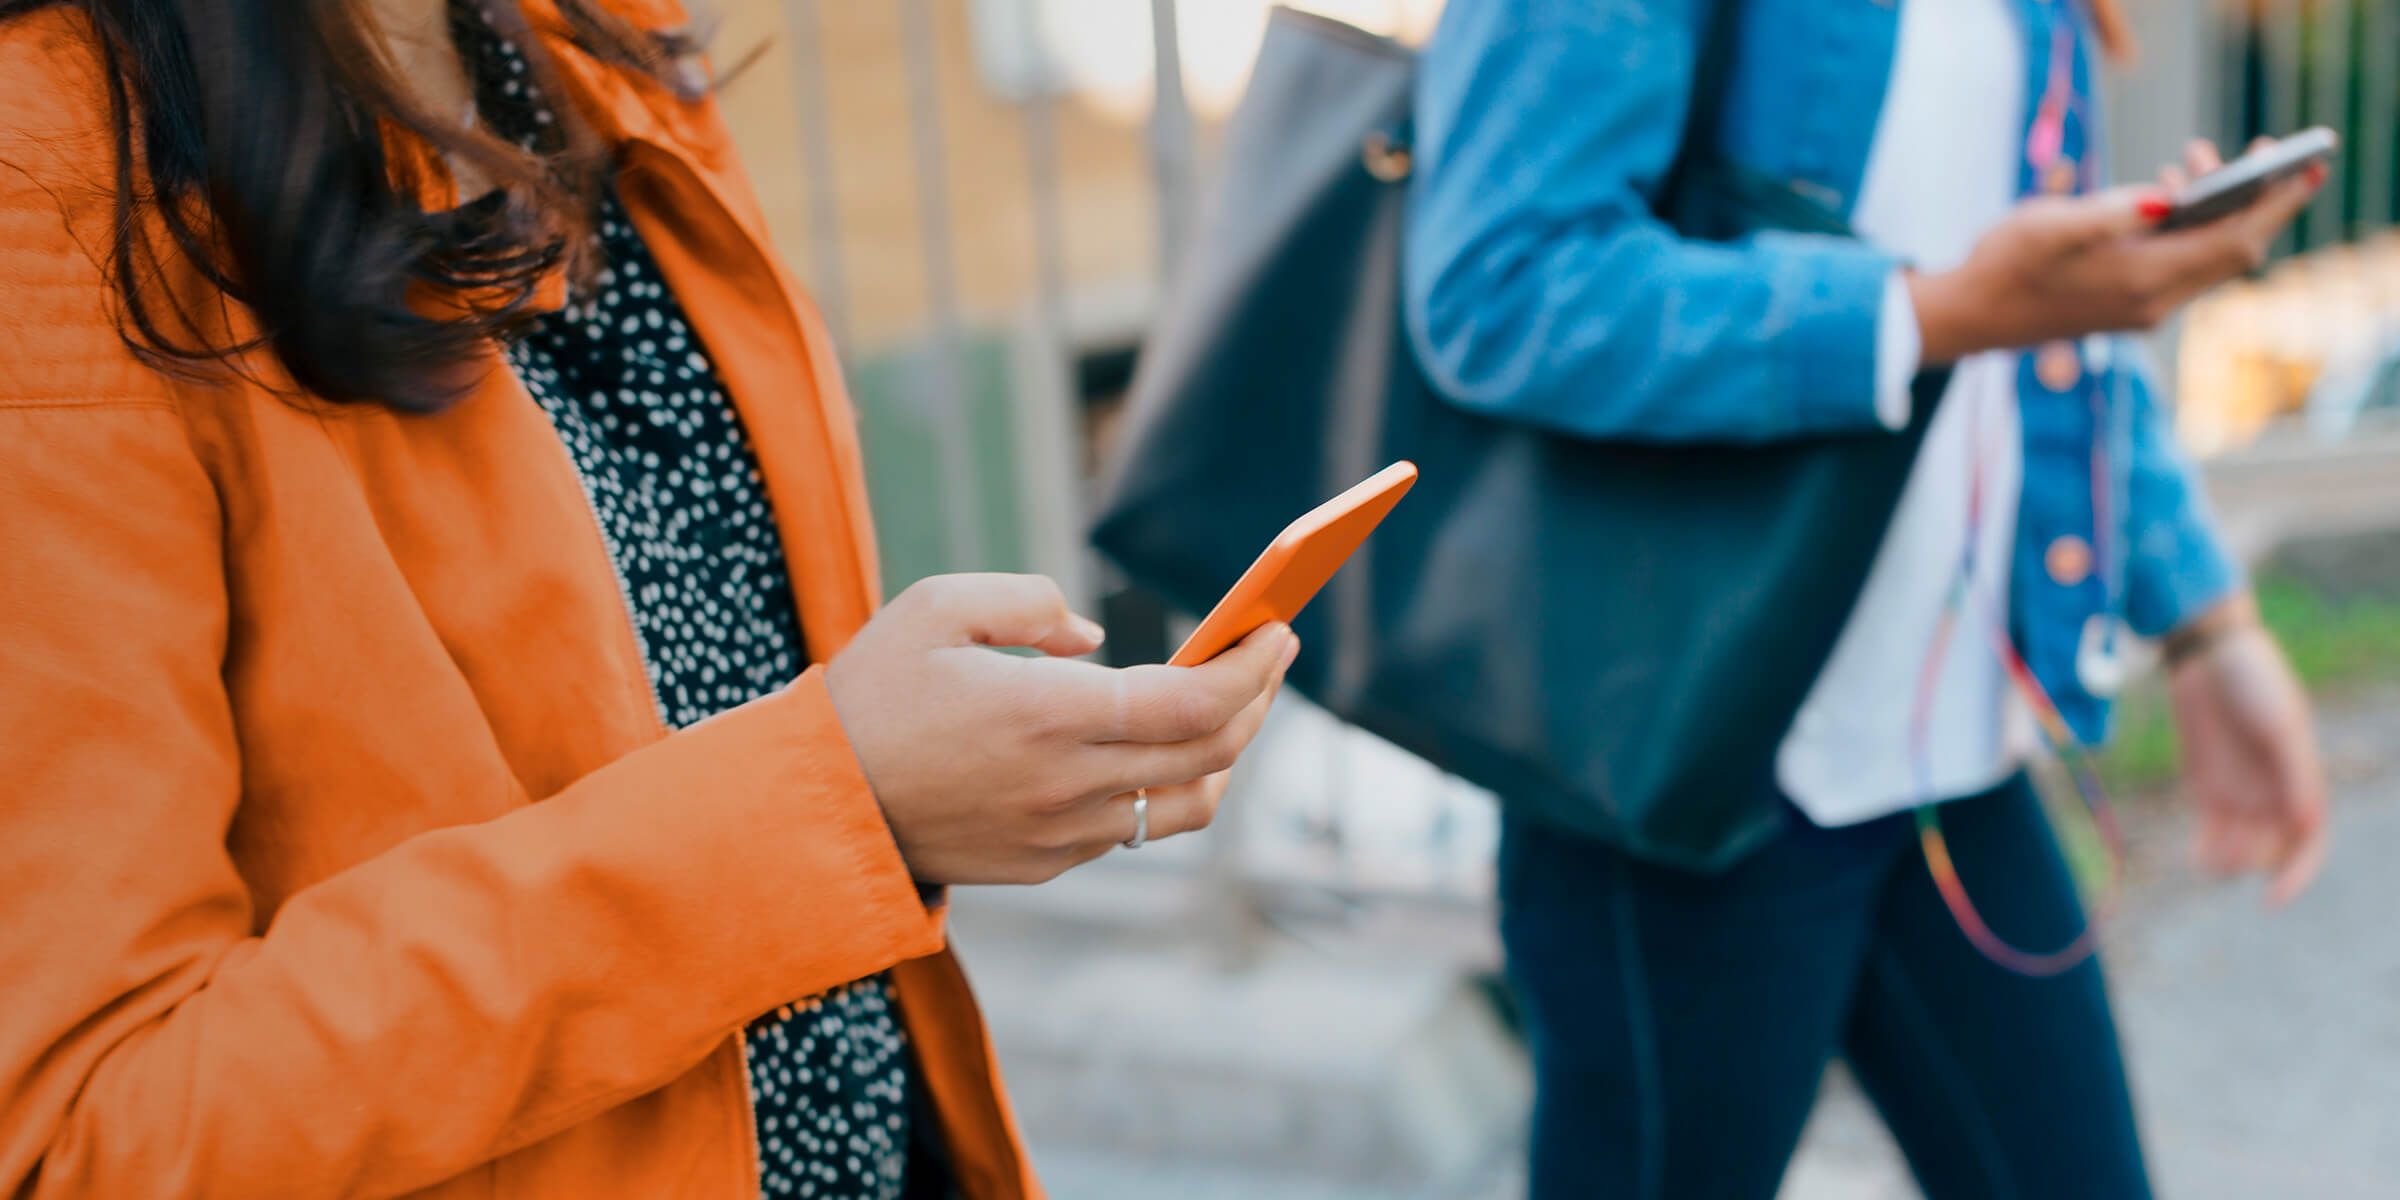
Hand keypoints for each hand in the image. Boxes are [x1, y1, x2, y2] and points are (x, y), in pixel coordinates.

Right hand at [824, 573, 1296, 885]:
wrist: (816, 807)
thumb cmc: (872, 695)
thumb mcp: (937, 607)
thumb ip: (1029, 601)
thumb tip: (1095, 635)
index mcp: (1048, 713)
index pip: (1196, 702)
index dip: (1253, 667)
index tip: (1278, 630)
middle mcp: (1067, 783)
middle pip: (1211, 752)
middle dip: (1257, 699)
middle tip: (1269, 656)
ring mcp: (1061, 835)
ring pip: (1187, 804)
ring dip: (1225, 755)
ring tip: (1229, 708)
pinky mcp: (1045, 865)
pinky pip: (1134, 829)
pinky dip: (1168, 787)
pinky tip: (1161, 752)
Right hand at [1908, 144, 2324, 362]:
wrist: (1968, 316)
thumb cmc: (2004, 266)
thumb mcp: (2051, 226)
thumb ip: (2111, 211)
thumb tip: (2164, 196)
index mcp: (2142, 280)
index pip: (2235, 242)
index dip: (2276, 205)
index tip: (2305, 168)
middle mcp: (2153, 302)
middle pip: (2235, 251)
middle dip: (2254, 200)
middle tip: (2250, 151)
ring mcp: (2143, 308)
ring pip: (2211, 258)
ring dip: (2218, 210)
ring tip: (2192, 162)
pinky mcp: (2129, 305)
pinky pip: (2185, 264)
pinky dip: (2193, 228)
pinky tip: (2166, 198)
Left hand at [2166, 594, 2328, 906]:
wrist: (2209, 654)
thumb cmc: (2256, 683)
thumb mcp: (2280, 725)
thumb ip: (2294, 774)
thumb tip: (2307, 824)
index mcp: (2301, 781)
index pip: (2309, 843)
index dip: (2298, 874)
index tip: (2274, 897)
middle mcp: (2272, 793)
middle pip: (2269, 850)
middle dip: (2252, 860)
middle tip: (2228, 851)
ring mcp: (2239, 791)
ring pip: (2239, 847)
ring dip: (2228, 862)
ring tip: (2209, 858)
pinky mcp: (2206, 786)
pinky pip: (2209, 831)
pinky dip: (2205, 851)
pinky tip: (2196, 858)